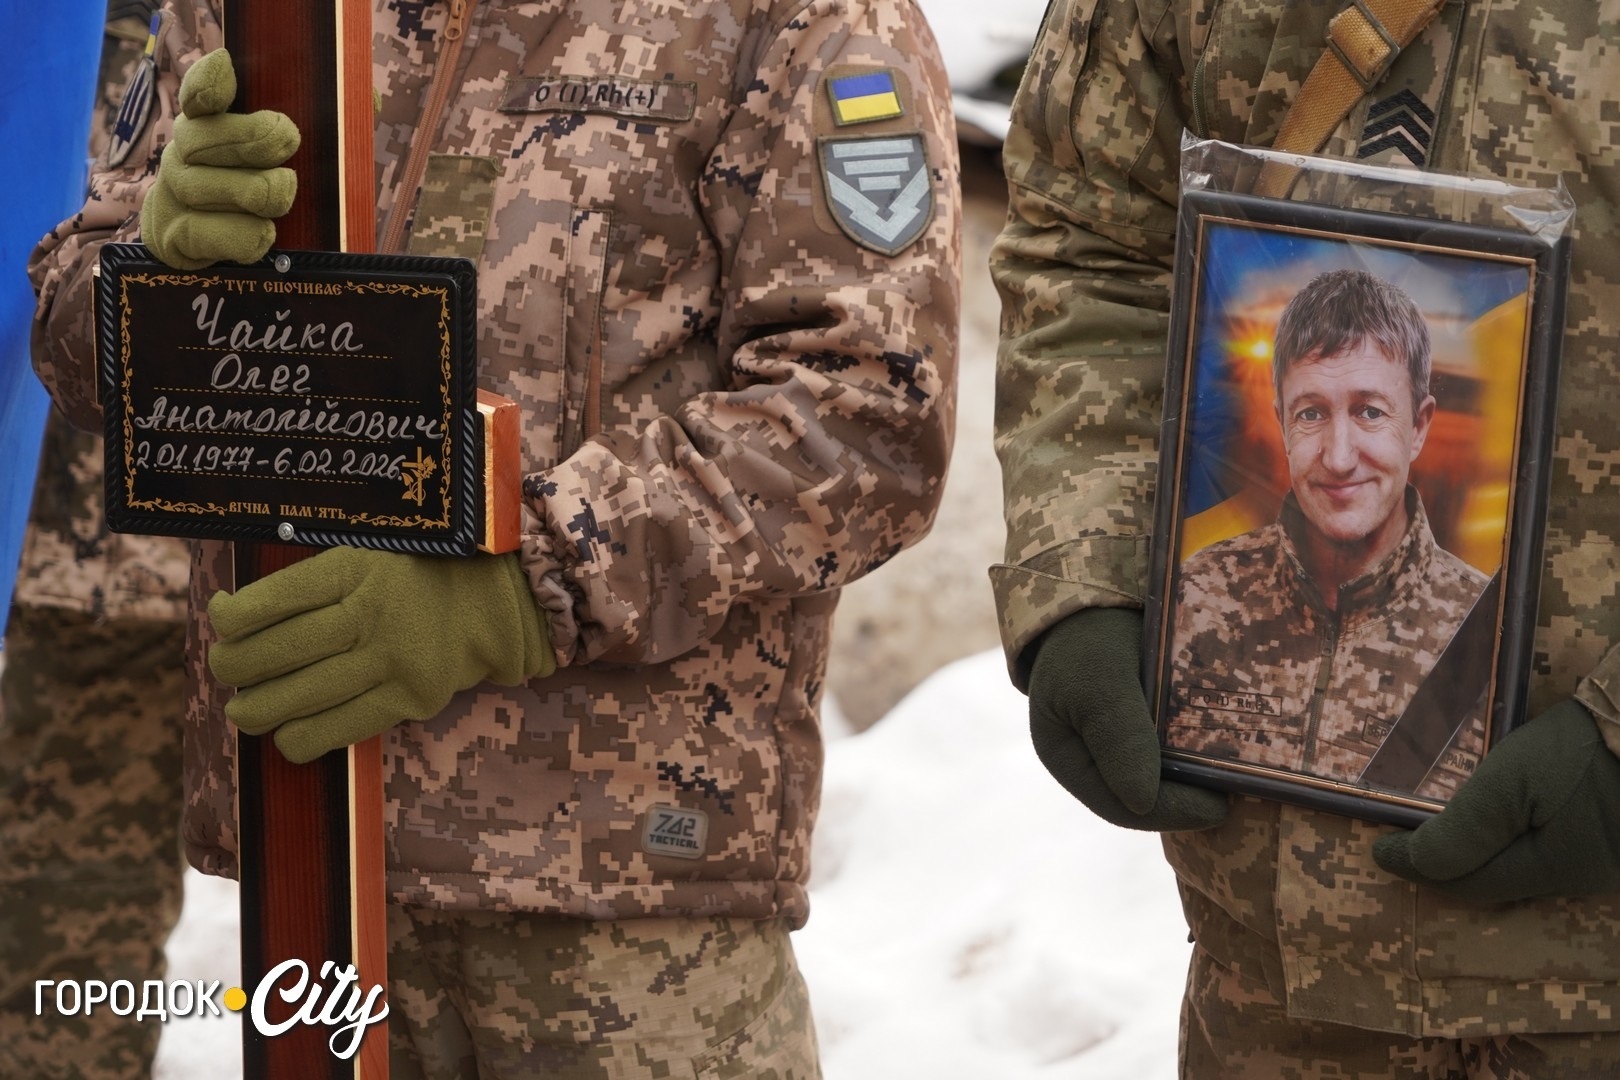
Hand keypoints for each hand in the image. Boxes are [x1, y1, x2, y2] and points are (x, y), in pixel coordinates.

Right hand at [139, 48, 299, 269]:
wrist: (205, 242)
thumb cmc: (253, 190)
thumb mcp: (276, 158)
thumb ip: (296, 132)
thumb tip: (339, 112)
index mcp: (205, 126)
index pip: (196, 95)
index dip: (206, 82)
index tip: (226, 66)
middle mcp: (182, 156)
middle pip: (199, 139)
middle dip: (248, 138)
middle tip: (287, 139)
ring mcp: (174, 196)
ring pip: (202, 187)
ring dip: (252, 191)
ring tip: (282, 193)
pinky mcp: (173, 236)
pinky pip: (202, 233)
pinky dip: (240, 235)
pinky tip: (265, 233)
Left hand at [207, 546, 555, 762]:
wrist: (503, 602)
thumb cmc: (425, 570)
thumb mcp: (373, 550)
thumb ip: (318, 577)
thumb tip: (238, 612)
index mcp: (356, 570)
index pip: (273, 601)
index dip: (232, 617)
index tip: (222, 618)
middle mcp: (370, 616)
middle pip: (277, 653)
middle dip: (233, 669)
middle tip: (223, 670)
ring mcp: (391, 662)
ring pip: (300, 698)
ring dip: (257, 710)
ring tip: (244, 710)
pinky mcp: (409, 700)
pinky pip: (339, 730)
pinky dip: (300, 738)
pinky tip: (287, 733)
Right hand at [1027, 608, 1227, 830]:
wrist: (1098, 588)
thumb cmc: (1090, 636)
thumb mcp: (1100, 683)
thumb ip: (1119, 739)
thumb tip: (1142, 803)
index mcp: (1068, 758)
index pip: (1120, 807)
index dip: (1170, 812)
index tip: (1219, 808)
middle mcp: (1094, 758)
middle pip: (1145, 798)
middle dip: (1190, 798)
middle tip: (1240, 791)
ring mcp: (1121, 740)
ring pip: (1164, 776)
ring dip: (1200, 776)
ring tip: (1243, 771)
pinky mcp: (1146, 720)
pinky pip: (1176, 747)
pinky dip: (1202, 749)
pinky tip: (1234, 744)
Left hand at [1373, 700, 1619, 901]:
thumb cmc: (1580, 750)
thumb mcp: (1510, 784)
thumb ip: (1462, 832)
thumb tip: (1404, 861)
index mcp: (1557, 871)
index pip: (1470, 884)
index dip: (1420, 867)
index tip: (1379, 850)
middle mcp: (1585, 878)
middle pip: (1499, 882)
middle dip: (1452, 866)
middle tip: (1407, 841)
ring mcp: (1606, 860)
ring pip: (1525, 868)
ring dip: (1483, 855)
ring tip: (1445, 831)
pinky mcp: (1614, 837)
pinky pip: (1551, 848)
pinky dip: (1515, 840)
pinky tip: (1500, 821)